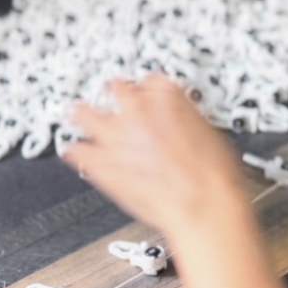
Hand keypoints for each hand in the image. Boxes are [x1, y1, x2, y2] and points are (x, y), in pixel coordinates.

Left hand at [62, 75, 249, 241]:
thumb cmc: (213, 177)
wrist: (202, 206)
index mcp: (167, 98)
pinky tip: (74, 151)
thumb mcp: (209, 134)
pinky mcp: (101, 165)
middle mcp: (136, 112)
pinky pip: (78, 152)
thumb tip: (182, 122)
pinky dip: (77, 152)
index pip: (151, 81)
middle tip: (112, 94)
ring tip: (77, 112)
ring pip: (85, 113)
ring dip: (83, 113)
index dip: (151, 89)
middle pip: (115, 89)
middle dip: (114, 92)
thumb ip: (185, 120)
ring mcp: (116, 137)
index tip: (150, 93)